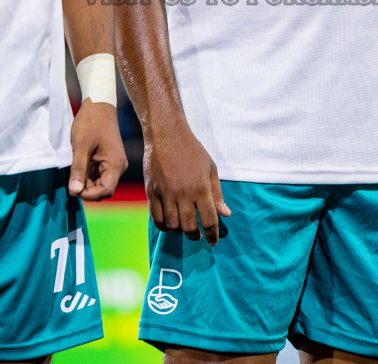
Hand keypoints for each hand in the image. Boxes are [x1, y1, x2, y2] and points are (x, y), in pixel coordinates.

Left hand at [69, 100, 127, 200]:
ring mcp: (115, 163)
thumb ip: (78, 170)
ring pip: (101, 183)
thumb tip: (74, 191)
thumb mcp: (80, 146)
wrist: (99, 104)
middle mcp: (118, 166)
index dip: (89, 195)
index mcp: (115, 164)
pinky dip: (89, 176)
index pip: (106, 190)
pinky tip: (79, 169)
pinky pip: (100, 175)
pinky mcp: (109, 159)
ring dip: (87, 183)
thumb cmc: (90, 123)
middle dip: (87, 190)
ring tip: (74, 174)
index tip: (73, 190)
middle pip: (104, 189)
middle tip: (72, 181)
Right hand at [145, 123, 230, 244]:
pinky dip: (163, 226)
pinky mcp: (151, 192)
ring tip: (183, 229)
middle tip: (197, 235)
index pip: (209, 220)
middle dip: (195, 235)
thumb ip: (217, 193)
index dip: (212, 235)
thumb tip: (225, 214)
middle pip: (189, 227)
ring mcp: (166, 194)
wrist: (166, 135)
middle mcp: (183, 194)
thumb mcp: (210, 169)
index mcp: (201, 188)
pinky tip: (169, 224)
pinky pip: (156, 217)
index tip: (213, 242)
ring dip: (179, 232)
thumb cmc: (192, 150)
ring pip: (172, 225)